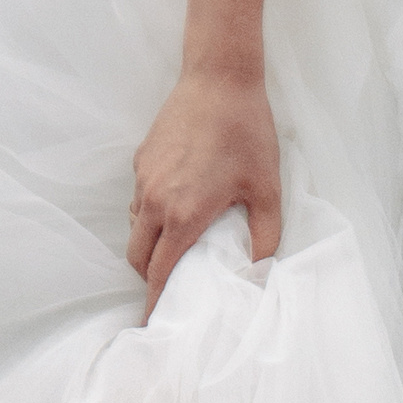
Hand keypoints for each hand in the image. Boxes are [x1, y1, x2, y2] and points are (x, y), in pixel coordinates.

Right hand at [126, 67, 281, 319]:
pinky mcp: (141, 160)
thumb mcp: (267, 190)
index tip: (151, 325)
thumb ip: (265, 237)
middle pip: (138, 257)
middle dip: (149, 278)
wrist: (219, 78)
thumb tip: (258, 271)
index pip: (160, 274)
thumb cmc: (247, 132)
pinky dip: (150, 215)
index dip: (155, 302)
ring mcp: (144, 179)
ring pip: (135, 228)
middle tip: (170, 288)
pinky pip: (138, 200)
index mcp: (184, 215)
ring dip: (149, 245)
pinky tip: (177, 207)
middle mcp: (155, 201)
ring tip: (175, 248)